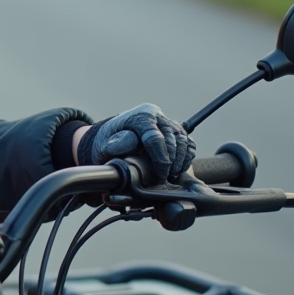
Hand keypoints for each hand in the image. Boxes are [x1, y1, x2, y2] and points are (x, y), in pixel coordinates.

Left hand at [78, 103, 194, 181]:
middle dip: (171, 162)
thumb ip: (115, 144)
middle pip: (173, 140)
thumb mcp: (105, 144)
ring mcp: (168, 123)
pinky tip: (178, 169)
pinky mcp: (176, 132)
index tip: (160, 176)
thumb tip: (131, 141)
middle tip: (165, 178)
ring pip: (183, 141)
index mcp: (142, 116)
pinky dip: (187, 157)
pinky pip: (189, 144)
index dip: (161, 160)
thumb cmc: (109, 143)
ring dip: (181, 161)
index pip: (156, 138)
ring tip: (172, 176)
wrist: (112, 139)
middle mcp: (157, 116)